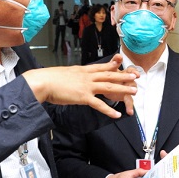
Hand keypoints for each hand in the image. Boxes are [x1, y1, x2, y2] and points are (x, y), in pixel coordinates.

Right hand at [22, 54, 136, 118]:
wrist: (43, 82)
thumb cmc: (50, 79)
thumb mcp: (65, 74)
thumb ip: (74, 77)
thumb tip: (74, 79)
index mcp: (83, 70)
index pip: (101, 66)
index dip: (113, 64)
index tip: (122, 62)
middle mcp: (87, 76)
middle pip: (110, 74)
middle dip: (124, 75)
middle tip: (136, 76)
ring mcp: (86, 86)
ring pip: (109, 86)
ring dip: (123, 89)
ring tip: (133, 92)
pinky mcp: (83, 96)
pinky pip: (99, 104)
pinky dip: (109, 110)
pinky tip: (117, 115)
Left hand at [103, 62, 139, 115]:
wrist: (105, 87)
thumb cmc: (110, 77)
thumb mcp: (110, 69)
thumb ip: (114, 62)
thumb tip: (119, 55)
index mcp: (123, 72)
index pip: (130, 69)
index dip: (133, 71)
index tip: (135, 74)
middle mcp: (127, 79)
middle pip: (132, 79)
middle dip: (133, 81)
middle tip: (135, 83)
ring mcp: (127, 88)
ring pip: (132, 90)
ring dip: (132, 94)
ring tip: (132, 98)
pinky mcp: (126, 96)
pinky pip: (129, 101)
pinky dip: (129, 106)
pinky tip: (130, 111)